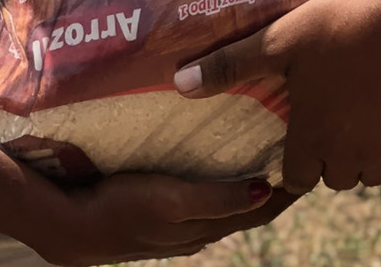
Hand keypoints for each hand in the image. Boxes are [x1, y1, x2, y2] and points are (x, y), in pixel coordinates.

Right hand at [28, 172, 293, 264]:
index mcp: (206, 227)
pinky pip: (201, 200)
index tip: (309, 164)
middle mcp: (197, 229)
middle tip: (294, 152)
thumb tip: (264, 191)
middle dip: (272, 186)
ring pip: (224, 204)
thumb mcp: (172, 202)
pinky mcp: (159, 216)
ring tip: (263, 155)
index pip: (260, 211)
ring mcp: (177, 225)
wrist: (71, 225)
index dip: (286, 190)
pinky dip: (219, 185)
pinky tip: (214, 168)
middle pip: (247, 207)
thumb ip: (217, 199)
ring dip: (245, 184)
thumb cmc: (121, 207)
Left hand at [174, 0, 380, 192]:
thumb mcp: (280, 40)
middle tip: (331, 121)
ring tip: (360, 118)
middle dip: (329, 159)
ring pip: (367, 173)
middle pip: (332, 178)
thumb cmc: (342, 29)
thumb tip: (179, 83)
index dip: (295, 161)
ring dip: (362, 156)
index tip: (300, 138)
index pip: (293, 178)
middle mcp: (345, 158)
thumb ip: (231, 65)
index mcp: (310, 139)